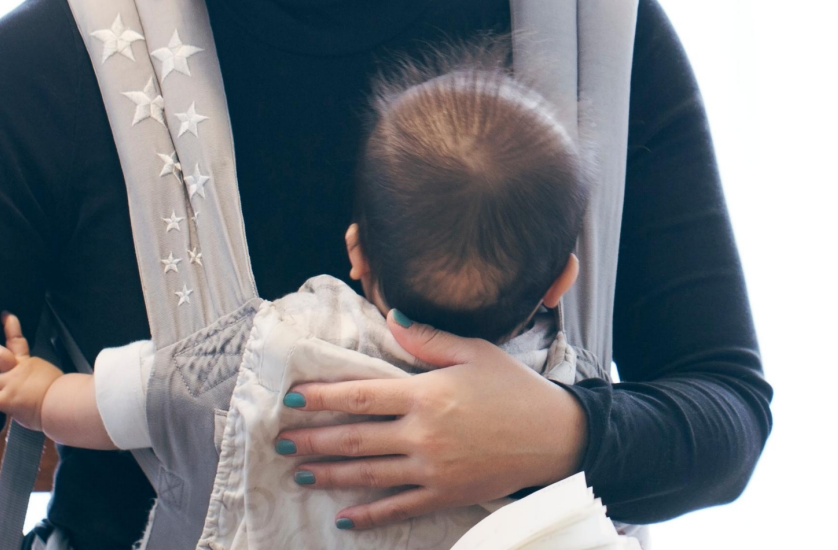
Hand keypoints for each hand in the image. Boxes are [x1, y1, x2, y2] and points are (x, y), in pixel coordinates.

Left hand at [0, 312, 63, 429]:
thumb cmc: (64, 395)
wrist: (65, 403)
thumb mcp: (51, 379)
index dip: (11, 326)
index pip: (18, 341)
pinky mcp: (7, 399)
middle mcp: (17, 371)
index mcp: (28, 365)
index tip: (5, 316)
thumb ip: (39, 381)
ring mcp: (11, 384)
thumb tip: (42, 391)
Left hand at [274, 309, 585, 529]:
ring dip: (330, 474)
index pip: (361, 395)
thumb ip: (429, 338)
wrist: (555, 436)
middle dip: (314, 439)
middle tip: (282, 442)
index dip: (323, 397)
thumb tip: (392, 318)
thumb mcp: (476, 352)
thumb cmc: (515, 389)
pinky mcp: (445, 493)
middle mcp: (422, 432)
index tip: (293, 399)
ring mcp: (432, 467)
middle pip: (355, 437)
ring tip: (300, 474)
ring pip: (368, 473)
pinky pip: (399, 507)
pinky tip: (345, 518)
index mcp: (426, 393)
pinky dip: (369, 515)